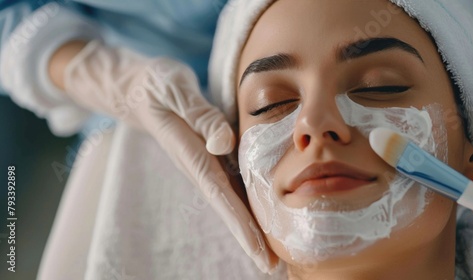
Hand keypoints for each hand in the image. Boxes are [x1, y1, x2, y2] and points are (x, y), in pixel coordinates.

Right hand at [51, 40, 276, 272]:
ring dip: (250, 226)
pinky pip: (231, 182)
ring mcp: (203, 162)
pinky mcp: (209, 154)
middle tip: (273, 268)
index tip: (260, 253)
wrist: (137, 88)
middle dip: (249, 238)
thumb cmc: (156, 86)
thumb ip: (199, 115)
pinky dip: (247, 202)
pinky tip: (262, 213)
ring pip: (230, 199)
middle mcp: (199, 164)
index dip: (241, 226)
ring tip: (271, 252)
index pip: (220, 196)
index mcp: (192, 153)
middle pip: (228, 207)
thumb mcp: (174, 90)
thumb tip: (224, 144)